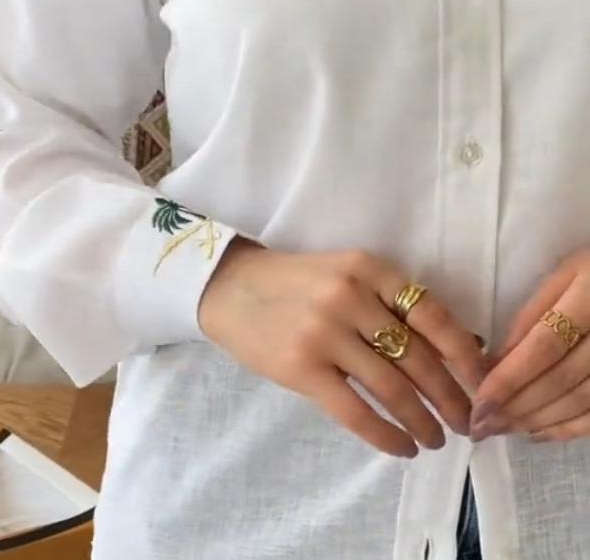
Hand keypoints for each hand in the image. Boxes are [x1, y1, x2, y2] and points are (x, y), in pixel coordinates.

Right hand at [199, 237, 489, 457]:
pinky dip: (386, 435)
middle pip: (418, 357)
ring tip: (436, 439)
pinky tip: (402, 448)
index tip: (484, 383)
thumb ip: (392, 304)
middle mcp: (351, 296)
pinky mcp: (300, 367)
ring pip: (392, 388)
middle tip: (467, 423)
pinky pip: (355, 411)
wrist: (231, 287)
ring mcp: (324, 332)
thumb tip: (460, 346)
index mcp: (370, 268)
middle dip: (450, 397)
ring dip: (423, 421)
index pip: (432, 315)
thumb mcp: (348, 274)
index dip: (465, 355)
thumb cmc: (298, 283)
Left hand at [470, 249, 589, 442]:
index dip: (510, 378)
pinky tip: (537, 432)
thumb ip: (531, 315)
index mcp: (589, 296)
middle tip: (481, 426)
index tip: (478, 403)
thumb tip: (494, 361)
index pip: (544, 346)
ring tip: (501, 429)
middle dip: (516, 408)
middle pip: (560, 379)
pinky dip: (568, 428)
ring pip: (579, 401)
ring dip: (537, 421)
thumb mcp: (565, 275)